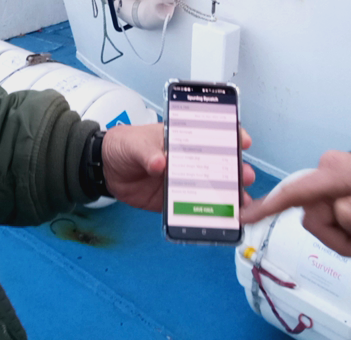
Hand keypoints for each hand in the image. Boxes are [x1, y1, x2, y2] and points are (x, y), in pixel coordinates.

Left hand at [102, 123, 256, 211]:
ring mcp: (183, 180)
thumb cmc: (124, 146)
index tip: (242, 140)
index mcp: (182, 138)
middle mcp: (188, 159)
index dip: (231, 135)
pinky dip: (206, 213)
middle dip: (235, 169)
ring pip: (211, 187)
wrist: (106, 169)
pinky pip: (193, 207)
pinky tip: (217, 218)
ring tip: (240, 201)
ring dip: (227, 194)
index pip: (212, 134)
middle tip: (244, 176)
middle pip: (218, 163)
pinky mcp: (174, 200)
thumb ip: (147, 152)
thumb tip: (159, 162)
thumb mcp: (135, 143)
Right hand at [239, 150, 350, 257]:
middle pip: (313, 216)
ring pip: (319, 221)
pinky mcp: (329, 190)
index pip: (298, 191)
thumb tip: (339, 213)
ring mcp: (326, 181)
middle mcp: (325, 171)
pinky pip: (326, 218)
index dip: (271, 204)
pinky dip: (344, 232)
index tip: (244, 215)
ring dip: (344, 236)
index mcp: (336, 172)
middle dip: (338, 237)